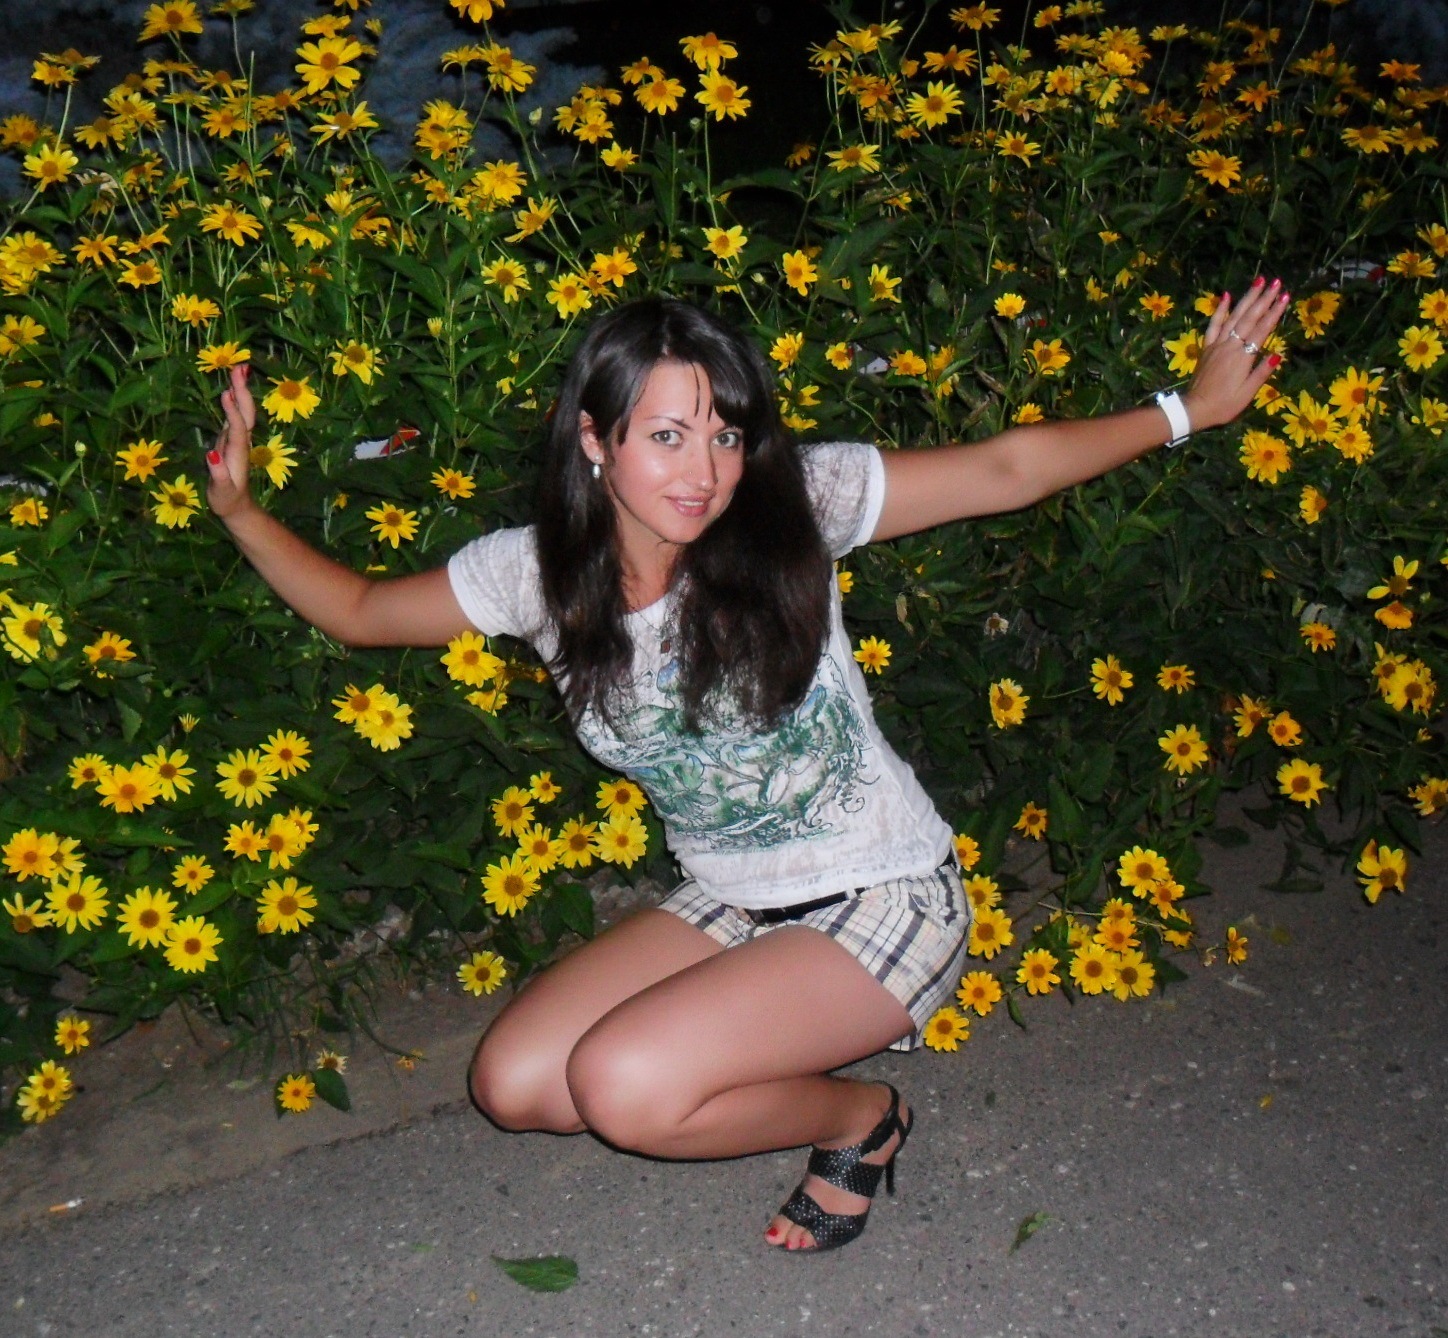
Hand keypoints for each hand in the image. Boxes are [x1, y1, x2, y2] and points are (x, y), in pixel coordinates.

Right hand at [206, 363, 256, 520]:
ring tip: (239, 369)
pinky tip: (231, 388)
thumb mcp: (222, 491)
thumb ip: (219, 474)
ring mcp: (236, 440)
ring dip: (240, 390)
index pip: (237, 428)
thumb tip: (211, 455)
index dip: (232, 411)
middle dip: (242, 391)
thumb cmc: (227, 500)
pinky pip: (234, 415)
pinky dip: (234, 400)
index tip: (226, 392)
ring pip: (241, 411)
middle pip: (244, 413)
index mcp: (238, 453)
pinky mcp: (230, 440)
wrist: (237, 506)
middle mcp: (240, 442)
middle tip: (240, 367)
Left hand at [1182, 278, 1289, 431]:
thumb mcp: (1247, 393)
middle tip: (1276, 282)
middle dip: (1264, 298)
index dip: (1274, 313)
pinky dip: (1219, 310)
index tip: (1285, 297)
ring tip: (1258, 281)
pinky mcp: (1207, 348)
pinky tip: (1226, 296)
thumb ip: (1261, 373)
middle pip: (1249, 318)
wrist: (1195, 408)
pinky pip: (1213, 325)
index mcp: (1242, 357)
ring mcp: (1217, 345)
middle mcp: (1230, 346)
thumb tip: (1277, 355)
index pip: (1262, 330)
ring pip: (1233, 316)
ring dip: (1247, 298)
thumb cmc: (1224, 405)